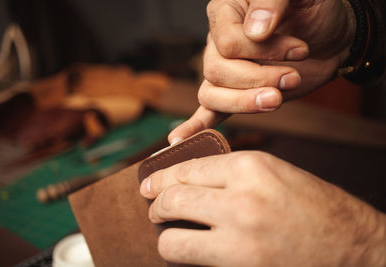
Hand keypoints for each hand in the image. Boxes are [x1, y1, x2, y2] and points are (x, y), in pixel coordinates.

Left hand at [140, 152, 385, 265]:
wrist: (355, 248)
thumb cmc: (314, 207)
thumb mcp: (273, 174)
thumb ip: (229, 173)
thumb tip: (185, 179)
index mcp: (250, 166)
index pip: (187, 168)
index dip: (161, 176)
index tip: (149, 184)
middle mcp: (241, 198)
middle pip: (172, 198)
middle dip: (156, 205)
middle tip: (154, 210)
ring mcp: (239, 238)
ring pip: (171, 238)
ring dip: (165, 237)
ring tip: (170, 236)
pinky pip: (190, 263)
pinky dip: (184, 258)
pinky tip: (191, 253)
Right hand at [168, 0, 355, 142]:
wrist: (329, 38)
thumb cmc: (313, 10)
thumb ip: (273, 1)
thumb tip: (255, 32)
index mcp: (226, 12)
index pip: (226, 41)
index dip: (262, 50)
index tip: (300, 50)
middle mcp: (217, 43)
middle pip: (216, 70)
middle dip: (257, 79)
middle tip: (292, 78)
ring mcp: (222, 71)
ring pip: (212, 93)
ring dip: (243, 102)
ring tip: (275, 100)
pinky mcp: (235, 94)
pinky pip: (208, 110)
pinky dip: (196, 126)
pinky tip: (179, 139)